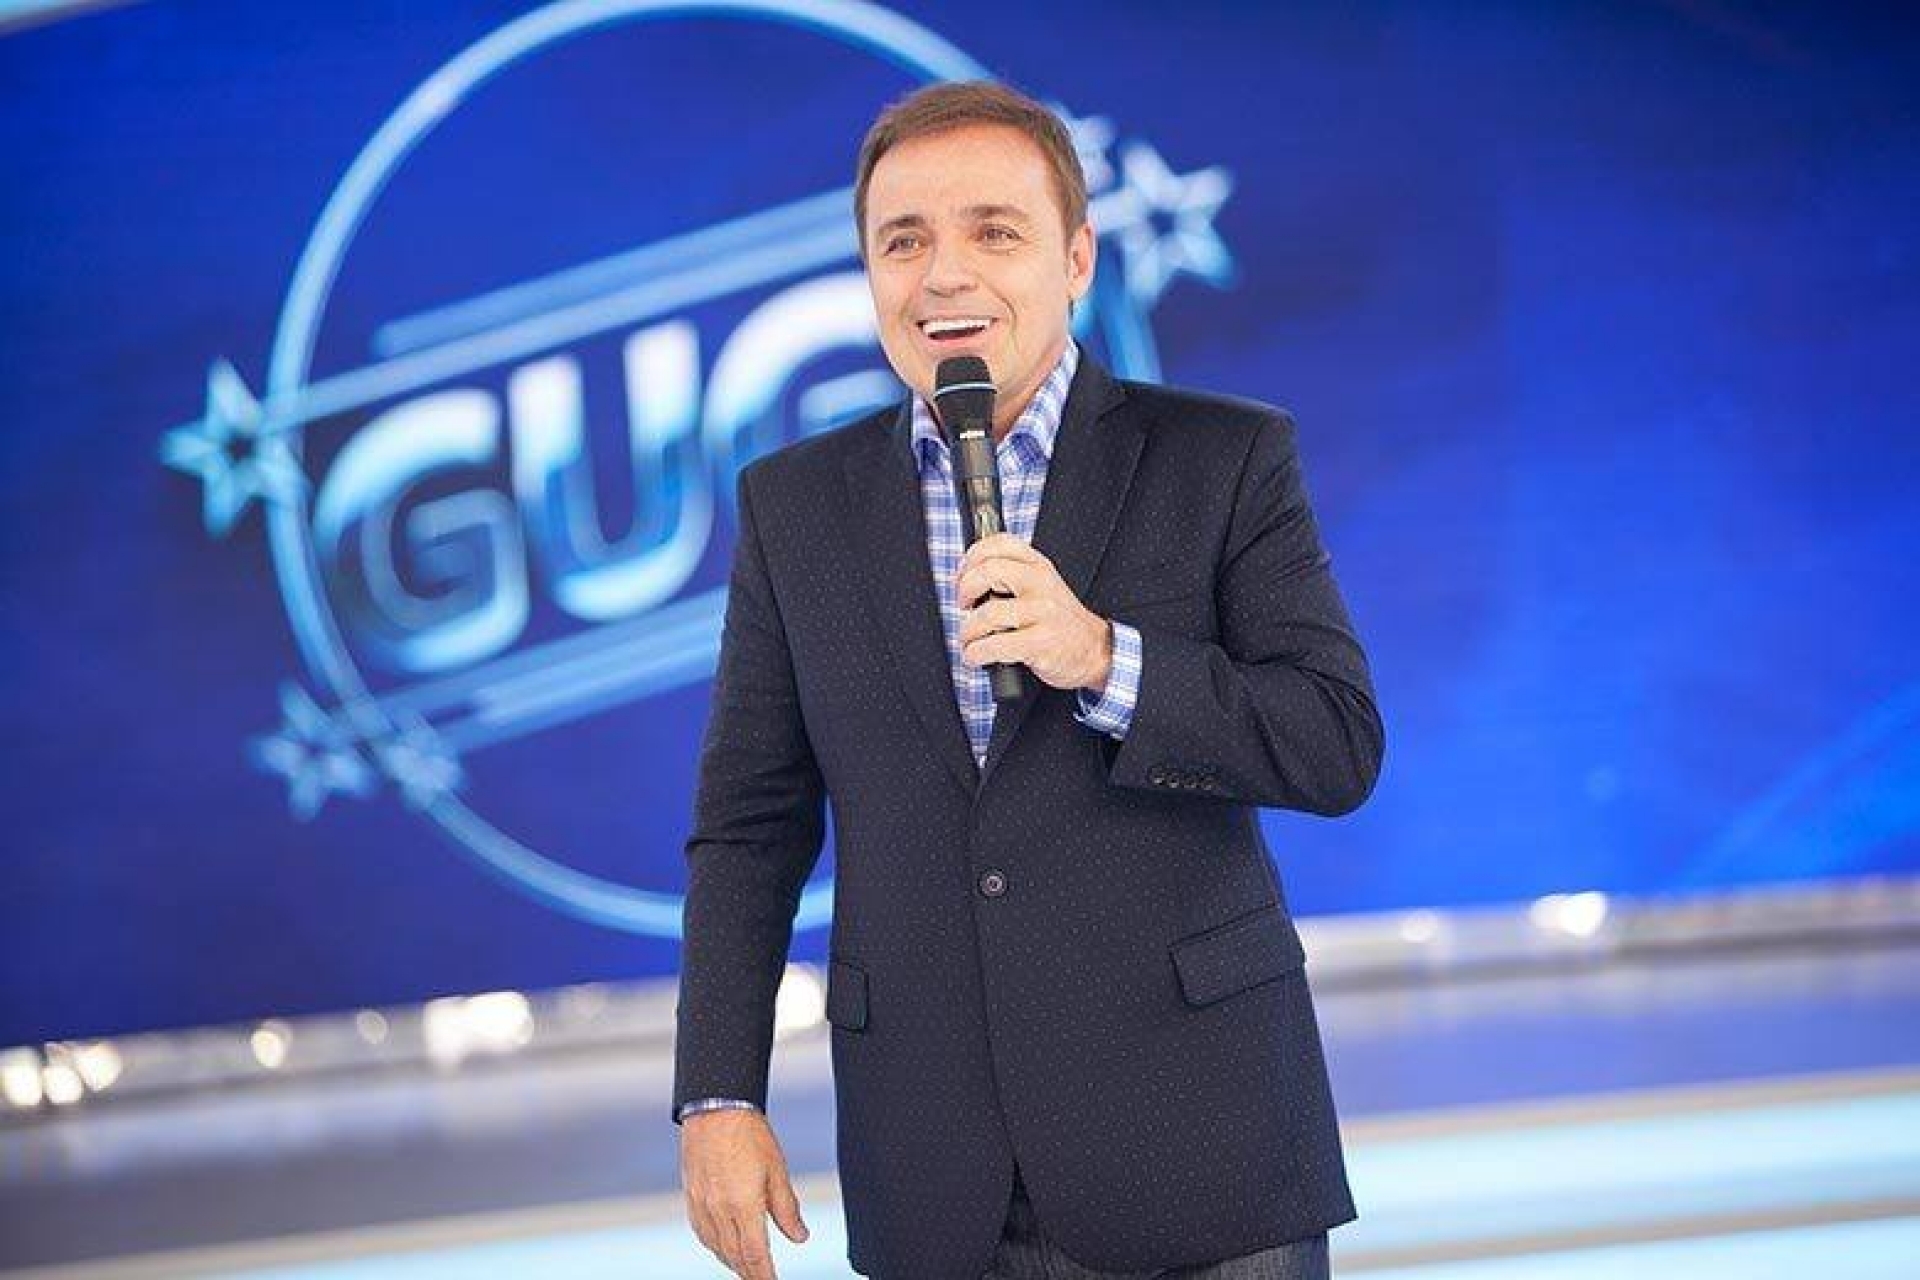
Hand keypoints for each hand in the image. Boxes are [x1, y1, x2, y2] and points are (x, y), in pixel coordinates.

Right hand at [680, 1109, 808, 1278]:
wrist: (714, 1108)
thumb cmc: (748, 1133)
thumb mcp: (777, 1170)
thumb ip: (787, 1209)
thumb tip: (800, 1237)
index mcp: (743, 1205)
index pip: (756, 1255)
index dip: (765, 1276)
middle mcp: (719, 1210)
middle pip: (735, 1257)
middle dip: (750, 1273)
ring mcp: (702, 1205)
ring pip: (717, 1248)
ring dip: (733, 1262)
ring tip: (747, 1269)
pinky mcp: (691, 1196)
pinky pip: (702, 1233)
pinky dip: (715, 1246)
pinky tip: (723, 1246)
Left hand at [955, 533, 1112, 691]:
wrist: (1094, 650)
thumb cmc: (1060, 621)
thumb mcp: (1042, 587)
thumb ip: (1012, 576)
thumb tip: (968, 579)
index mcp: (1039, 566)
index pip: (998, 543)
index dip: (971, 558)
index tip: (962, 577)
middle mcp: (1041, 584)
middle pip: (988, 571)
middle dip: (964, 590)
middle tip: (963, 606)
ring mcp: (1042, 613)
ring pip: (988, 614)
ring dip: (967, 631)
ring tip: (969, 641)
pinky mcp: (1040, 643)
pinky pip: (995, 645)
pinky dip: (976, 653)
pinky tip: (977, 656)